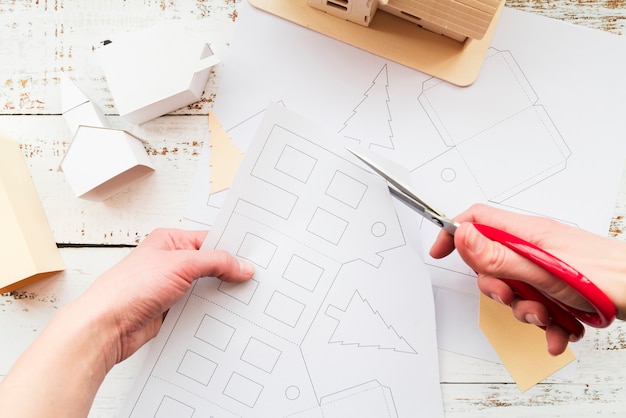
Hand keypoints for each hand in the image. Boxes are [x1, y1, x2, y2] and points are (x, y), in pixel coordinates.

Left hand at [0, 228, 253, 417]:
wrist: (105, 326)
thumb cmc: (128, 288)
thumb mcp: (180, 265)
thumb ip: (216, 263)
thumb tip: (242, 266)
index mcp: (170, 241)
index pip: (210, 241)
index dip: (232, 249)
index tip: (254, 259)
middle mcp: (170, 261)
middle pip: (210, 265)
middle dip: (229, 273)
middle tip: (253, 280)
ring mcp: (170, 286)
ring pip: (205, 288)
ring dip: (219, 294)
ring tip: (243, 298)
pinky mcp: (169, 309)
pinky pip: (197, 307)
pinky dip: (210, 311)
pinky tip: (224, 315)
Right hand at [429, 204, 625, 354]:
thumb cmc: (604, 278)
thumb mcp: (540, 270)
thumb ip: (497, 255)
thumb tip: (461, 234)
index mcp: (527, 233)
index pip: (477, 220)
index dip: (455, 233)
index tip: (441, 252)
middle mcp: (535, 246)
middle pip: (492, 261)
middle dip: (497, 287)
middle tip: (511, 297)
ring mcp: (547, 266)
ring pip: (515, 287)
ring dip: (525, 310)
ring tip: (546, 317)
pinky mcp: (559, 286)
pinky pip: (538, 303)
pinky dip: (546, 322)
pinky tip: (559, 331)